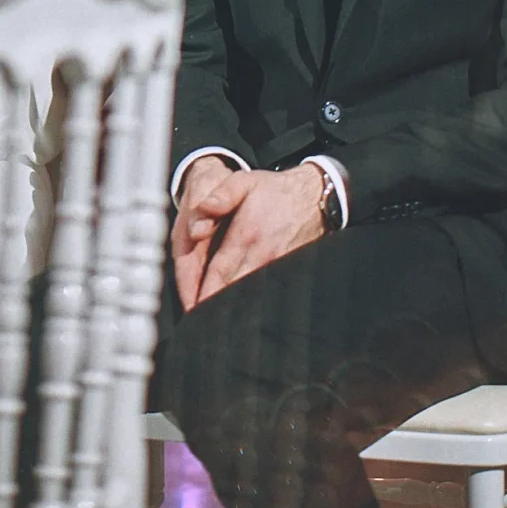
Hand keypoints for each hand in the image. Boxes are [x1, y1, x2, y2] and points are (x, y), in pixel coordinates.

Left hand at [173, 164, 326, 311]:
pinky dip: (252, 303)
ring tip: (217, 325)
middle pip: (232, 290)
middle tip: (200, 324)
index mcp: (247, 235)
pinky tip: (242, 313)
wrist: (314, 198)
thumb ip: (221, 195)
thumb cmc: (275, 192)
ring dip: (234, 310)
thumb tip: (201, 208)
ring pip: (250, 295)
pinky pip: (265, 291)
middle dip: (214, 308)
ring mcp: (278, 265)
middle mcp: (263, 254)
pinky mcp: (288, 270)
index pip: (219, 272)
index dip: (203, 294)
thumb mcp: (245, 181)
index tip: (192, 309)